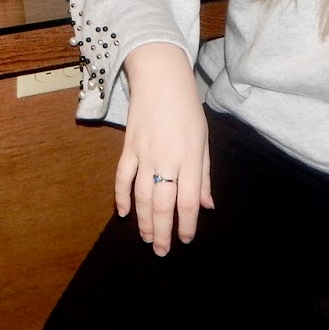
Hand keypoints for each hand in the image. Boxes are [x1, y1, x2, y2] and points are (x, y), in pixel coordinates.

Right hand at [114, 42, 213, 254]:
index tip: (186, 240)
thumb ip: (203, 175)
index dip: (186, 225)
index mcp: (189, 158)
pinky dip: (121, 197)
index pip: (187, 202)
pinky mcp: (128, 147)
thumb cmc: (187, 109)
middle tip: (162, 251)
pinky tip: (123, 212)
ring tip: (147, 238)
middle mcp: (166, 160)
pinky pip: (122, 177)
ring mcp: (144, 154)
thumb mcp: (203, 140)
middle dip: (162, 232)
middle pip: (162, 204)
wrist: (161, 78)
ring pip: (141, 196)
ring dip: (143, 221)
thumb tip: (206, 206)